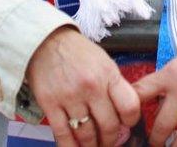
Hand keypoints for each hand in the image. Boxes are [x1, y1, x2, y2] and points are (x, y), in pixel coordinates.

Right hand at [25, 27, 140, 145]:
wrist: (45, 40)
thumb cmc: (77, 52)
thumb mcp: (103, 62)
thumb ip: (114, 86)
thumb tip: (123, 115)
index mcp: (108, 74)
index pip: (130, 106)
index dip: (131, 121)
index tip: (127, 125)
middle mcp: (91, 86)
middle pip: (109, 125)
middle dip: (111, 140)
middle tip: (109, 142)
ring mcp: (70, 96)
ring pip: (87, 134)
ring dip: (92, 145)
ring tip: (94, 146)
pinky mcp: (50, 104)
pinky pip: (63, 134)